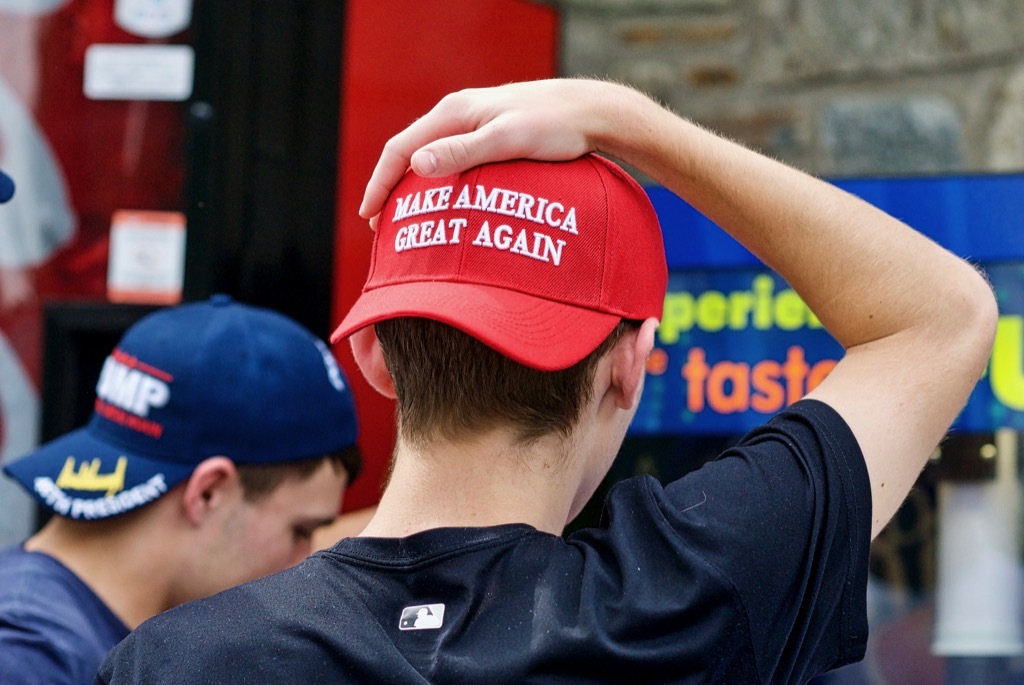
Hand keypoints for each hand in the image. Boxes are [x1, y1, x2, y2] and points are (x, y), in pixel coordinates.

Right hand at [359, 79, 631, 226]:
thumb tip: (416, 164)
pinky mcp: (488, 132)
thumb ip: (463, 152)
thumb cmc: (553, 127)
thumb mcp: (507, 140)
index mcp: (453, 113)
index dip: (379, 184)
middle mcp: (457, 114)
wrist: (590, 111)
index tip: (368, 216)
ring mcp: (472, 122)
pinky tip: (440, 201)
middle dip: (388, 188)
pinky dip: (433, 181)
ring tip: (402, 218)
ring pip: (427, 156)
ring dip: (409, 185)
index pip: (399, 149)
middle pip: (408, 152)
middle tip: (379, 226)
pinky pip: (448, 158)